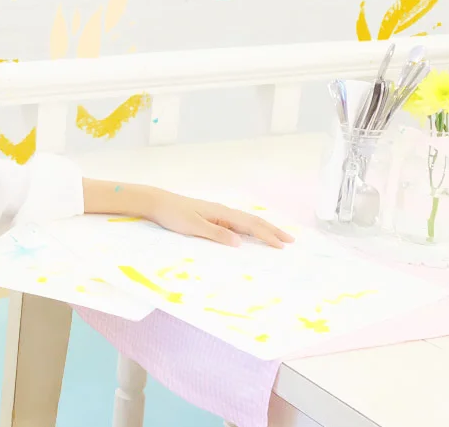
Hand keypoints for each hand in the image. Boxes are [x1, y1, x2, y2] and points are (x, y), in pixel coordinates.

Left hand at [147, 190, 294, 248]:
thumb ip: (216, 234)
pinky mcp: (213, 216)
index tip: (282, 245)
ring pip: (247, 221)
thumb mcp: (194, 227)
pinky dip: (251, 228)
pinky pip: (238, 223)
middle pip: (253, 221)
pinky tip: (252, 233)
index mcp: (222, 214)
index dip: (267, 235)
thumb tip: (240, 242)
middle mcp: (223, 212)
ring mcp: (219, 213)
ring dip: (264, 228)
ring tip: (278, 236)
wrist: (158, 202)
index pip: (250, 225)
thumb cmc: (174, 215)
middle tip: (290, 241)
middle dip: (272, 231)